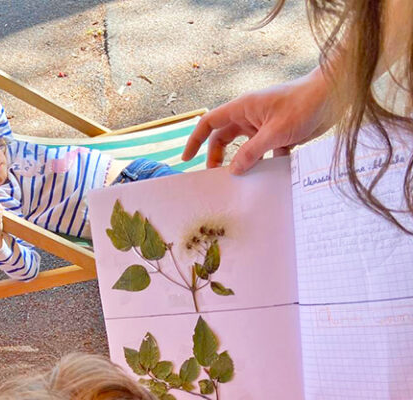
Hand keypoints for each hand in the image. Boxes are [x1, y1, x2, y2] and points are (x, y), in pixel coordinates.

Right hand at [182, 69, 336, 173]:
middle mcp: (249, 116)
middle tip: (217, 177)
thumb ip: (251, 153)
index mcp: (242, 108)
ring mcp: (263, 126)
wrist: (335, 95)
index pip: (209, 123)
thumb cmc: (304, 104)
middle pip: (223, 139)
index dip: (195, 140)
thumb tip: (233, 171)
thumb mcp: (275, 132)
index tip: (187, 159)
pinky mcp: (278, 134)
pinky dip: (265, 164)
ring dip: (242, 163)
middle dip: (217, 158)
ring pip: (244, 148)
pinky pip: (264, 153)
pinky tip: (269, 177)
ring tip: (240, 181)